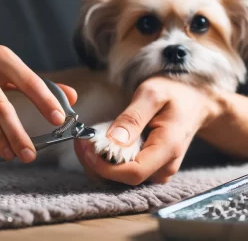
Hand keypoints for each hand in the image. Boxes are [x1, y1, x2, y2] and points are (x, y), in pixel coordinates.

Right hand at [0, 43, 76, 162]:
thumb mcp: (9, 65)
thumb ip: (40, 82)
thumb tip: (71, 98)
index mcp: (1, 57)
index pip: (29, 81)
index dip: (45, 101)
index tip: (58, 119)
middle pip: (1, 106)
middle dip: (17, 134)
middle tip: (30, 154)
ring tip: (11, 155)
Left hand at [74, 76, 221, 184]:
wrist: (192, 102)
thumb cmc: (173, 95)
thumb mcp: (152, 95)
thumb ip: (133, 118)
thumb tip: (113, 141)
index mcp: (168, 148)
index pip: (134, 172)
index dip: (105, 166)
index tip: (86, 148)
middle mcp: (164, 166)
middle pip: (123, 179)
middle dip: (96, 164)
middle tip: (81, 141)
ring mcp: (157, 169)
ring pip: (121, 178)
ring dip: (99, 163)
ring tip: (87, 141)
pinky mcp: (151, 167)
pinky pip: (124, 171)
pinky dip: (107, 161)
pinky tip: (100, 145)